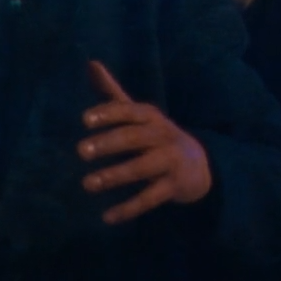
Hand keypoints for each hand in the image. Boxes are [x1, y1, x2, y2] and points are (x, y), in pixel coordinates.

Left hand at [78, 60, 212, 224]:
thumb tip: (90, 63)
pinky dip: (129, 208)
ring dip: (115, 176)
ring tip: (87, 184)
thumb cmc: (157, 137)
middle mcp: (163, 136)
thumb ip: (113, 93)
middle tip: (81, 151)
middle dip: (109, 143)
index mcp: (151, 117)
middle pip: (135, 138)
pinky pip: (150, 198)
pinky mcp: (174, 186)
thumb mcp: (139, 115)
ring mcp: (170, 161)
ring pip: (142, 168)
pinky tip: (107, 217)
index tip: (84, 120)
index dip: (109, 114)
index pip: (131, 111)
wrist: (199, 165)